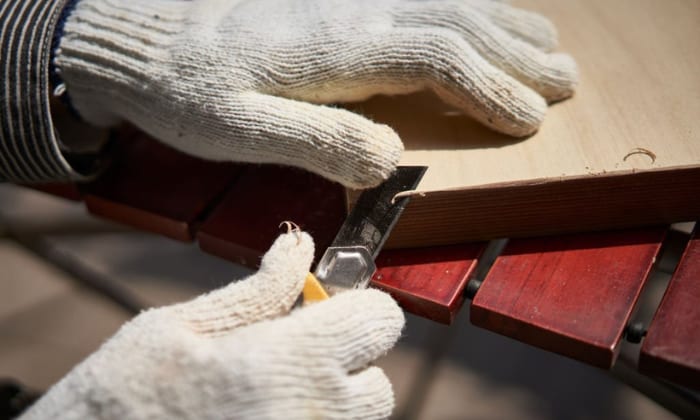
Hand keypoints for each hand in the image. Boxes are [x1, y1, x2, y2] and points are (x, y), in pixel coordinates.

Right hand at [23, 233, 403, 418]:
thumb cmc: (125, 393)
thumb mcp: (185, 325)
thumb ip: (259, 290)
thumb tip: (300, 248)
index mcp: (285, 364)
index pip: (380, 322)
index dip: (360, 307)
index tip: (327, 306)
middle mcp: (309, 416)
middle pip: (379, 384)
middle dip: (347, 364)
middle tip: (294, 354)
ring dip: (330, 400)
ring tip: (271, 390)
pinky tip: (259, 414)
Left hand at [56, 0, 576, 187]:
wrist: (141, 37)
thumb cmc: (185, 92)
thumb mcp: (235, 130)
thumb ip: (316, 141)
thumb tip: (389, 157)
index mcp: (335, 51)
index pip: (437, 59)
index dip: (492, 88)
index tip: (533, 117)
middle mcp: (352, 15)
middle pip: (456, 23)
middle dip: (518, 54)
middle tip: (567, 80)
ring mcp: (345, 1)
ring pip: (443, 1)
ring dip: (503, 23)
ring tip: (549, 43)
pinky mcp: (333, 2)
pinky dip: (463, 5)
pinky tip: (480, 13)